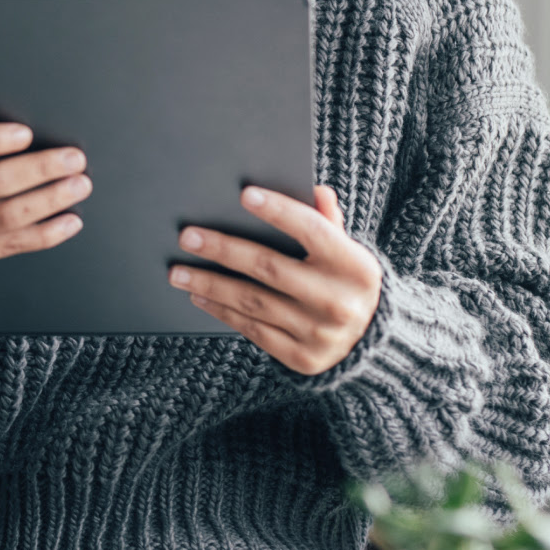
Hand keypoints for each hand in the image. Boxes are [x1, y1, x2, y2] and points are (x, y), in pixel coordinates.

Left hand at [168, 184, 381, 374]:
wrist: (371, 343)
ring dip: (210, 283)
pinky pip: (253, 330)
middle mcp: (338, 301)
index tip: (244, 194)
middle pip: (270, 268)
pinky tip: (199, 295)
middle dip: (224, 250)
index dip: (279, 211)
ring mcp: (319, 333)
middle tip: (188, 236)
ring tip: (178, 270)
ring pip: (253, 302)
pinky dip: (222, 311)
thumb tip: (315, 191)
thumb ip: (328, 222)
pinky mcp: (302, 358)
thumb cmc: (346, 282)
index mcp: (355, 266)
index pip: (312, 230)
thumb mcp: (348, 251)